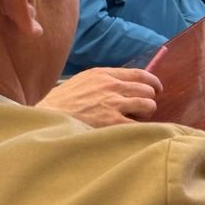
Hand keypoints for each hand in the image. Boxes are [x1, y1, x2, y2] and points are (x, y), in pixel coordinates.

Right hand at [37, 67, 162, 126]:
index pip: (140, 73)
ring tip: (136, 119)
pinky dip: (140, 128)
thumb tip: (127, 85)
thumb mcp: (83, 82)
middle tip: (142, 108)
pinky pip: (139, 124)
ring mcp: (114, 104)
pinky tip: (131, 130)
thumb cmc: (62, 103)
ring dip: (146, 113)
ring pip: (148, 105)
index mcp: (104, 74)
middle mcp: (112, 86)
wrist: (48, 118)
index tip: (156, 89)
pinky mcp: (113, 123)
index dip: (153, 82)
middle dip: (149, 99)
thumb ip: (104, 81)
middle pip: (147, 89)